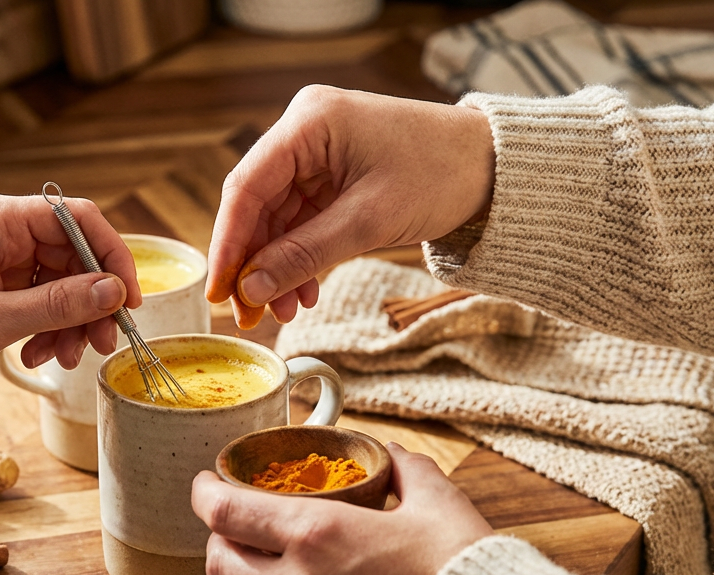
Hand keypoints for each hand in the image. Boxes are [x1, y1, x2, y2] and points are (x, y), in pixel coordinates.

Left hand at [0, 193, 140, 401]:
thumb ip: (57, 305)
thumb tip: (113, 292)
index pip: (77, 218)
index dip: (111, 255)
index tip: (128, 299)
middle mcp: (2, 231)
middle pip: (76, 256)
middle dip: (93, 302)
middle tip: (102, 343)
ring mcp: (1, 259)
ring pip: (65, 282)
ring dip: (73, 322)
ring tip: (65, 358)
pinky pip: (45, 301)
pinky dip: (51, 329)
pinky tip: (40, 355)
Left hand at [192, 443, 492, 574]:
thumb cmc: (463, 572)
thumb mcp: (437, 501)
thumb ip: (404, 470)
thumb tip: (390, 457)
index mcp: (316, 535)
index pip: (226, 512)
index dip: (206, 493)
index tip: (207, 484)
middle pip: (220, 564)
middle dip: (219, 542)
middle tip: (236, 529)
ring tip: (291, 572)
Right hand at [207, 85, 494, 327]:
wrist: (494, 166)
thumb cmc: (440, 174)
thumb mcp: (368, 221)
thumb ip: (304, 255)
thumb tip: (250, 290)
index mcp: (309, 123)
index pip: (246, 187)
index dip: (228, 244)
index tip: (219, 291)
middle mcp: (305, 131)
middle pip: (256, 204)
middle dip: (254, 263)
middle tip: (249, 313)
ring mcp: (318, 153)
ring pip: (277, 218)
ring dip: (277, 266)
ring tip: (284, 309)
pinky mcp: (332, 175)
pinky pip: (301, 220)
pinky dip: (300, 256)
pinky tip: (304, 290)